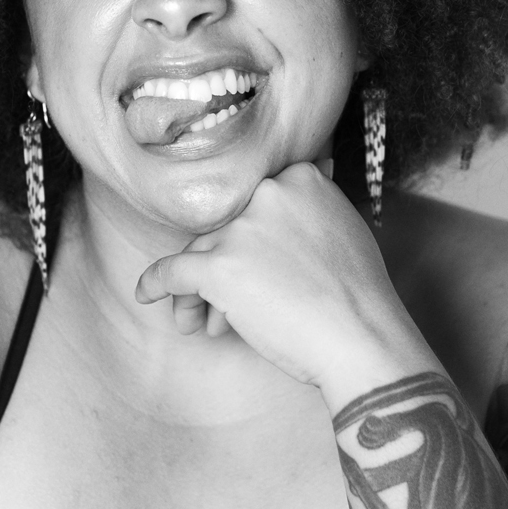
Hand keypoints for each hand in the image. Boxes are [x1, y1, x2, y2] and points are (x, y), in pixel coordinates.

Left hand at [134, 162, 429, 395]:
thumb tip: (315, 170)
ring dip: (200, 291)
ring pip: (200, 253)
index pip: (251, 203)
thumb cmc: (359, 293)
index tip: (252, 265)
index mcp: (299, 178)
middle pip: (223, 228)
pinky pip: (171, 272)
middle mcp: (266, 195)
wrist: (361, 338)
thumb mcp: (345, 225)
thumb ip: (314, 203)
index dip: (247, 238)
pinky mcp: (218, 269)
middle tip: (230, 305)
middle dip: (222, 267)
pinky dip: (155, 285)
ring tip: (208, 324)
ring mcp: (240, 230)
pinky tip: (146, 295)